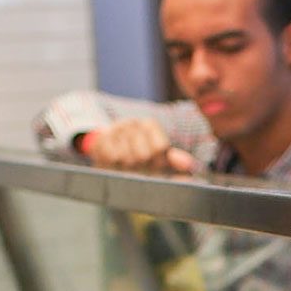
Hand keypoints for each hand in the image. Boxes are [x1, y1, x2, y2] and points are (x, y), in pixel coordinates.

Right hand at [81, 116, 198, 174]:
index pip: (159, 148)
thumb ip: (175, 161)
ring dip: (127, 168)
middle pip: (143, 155)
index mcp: (150, 125)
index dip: (157, 163)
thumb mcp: (158, 159)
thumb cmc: (138, 158)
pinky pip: (111, 157)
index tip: (152, 165)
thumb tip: (190, 166)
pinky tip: (114, 164)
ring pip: (126, 158)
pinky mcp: (100, 138)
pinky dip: (113, 165)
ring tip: (126, 167)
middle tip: (137, 168)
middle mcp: (133, 122)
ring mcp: (116, 128)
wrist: (108, 152)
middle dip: (141, 167)